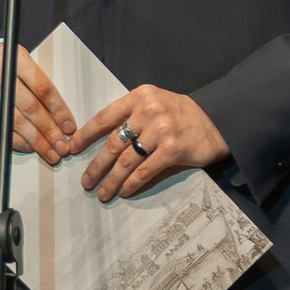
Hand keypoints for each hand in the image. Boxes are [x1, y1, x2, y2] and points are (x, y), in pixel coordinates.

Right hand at [0, 41, 74, 159]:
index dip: (58, 110)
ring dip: (35, 140)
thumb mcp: (22, 63)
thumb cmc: (3, 65)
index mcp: (14, 57)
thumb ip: (38, 85)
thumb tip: (60, 117)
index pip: (42, 88)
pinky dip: (14, 140)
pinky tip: (27, 146)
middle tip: (62, 145)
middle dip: (49, 131)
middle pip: (30, 107)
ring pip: (14, 121)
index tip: (68, 126)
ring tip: (48, 150)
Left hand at [73, 85, 228, 199]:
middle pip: (112, 143)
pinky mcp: (173, 149)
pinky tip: (123, 191)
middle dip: (96, 166)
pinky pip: (145, 170)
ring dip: (111, 180)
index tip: (71, 149)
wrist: (217, 120)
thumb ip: (131, 114)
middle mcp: (149, 111)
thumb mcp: (154, 102)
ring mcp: (161, 130)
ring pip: (126, 160)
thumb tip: (101, 139)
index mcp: (139, 97)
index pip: (105, 117)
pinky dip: (131, 183)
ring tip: (102, 192)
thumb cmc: (181, 114)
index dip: (86, 135)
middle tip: (86, 181)